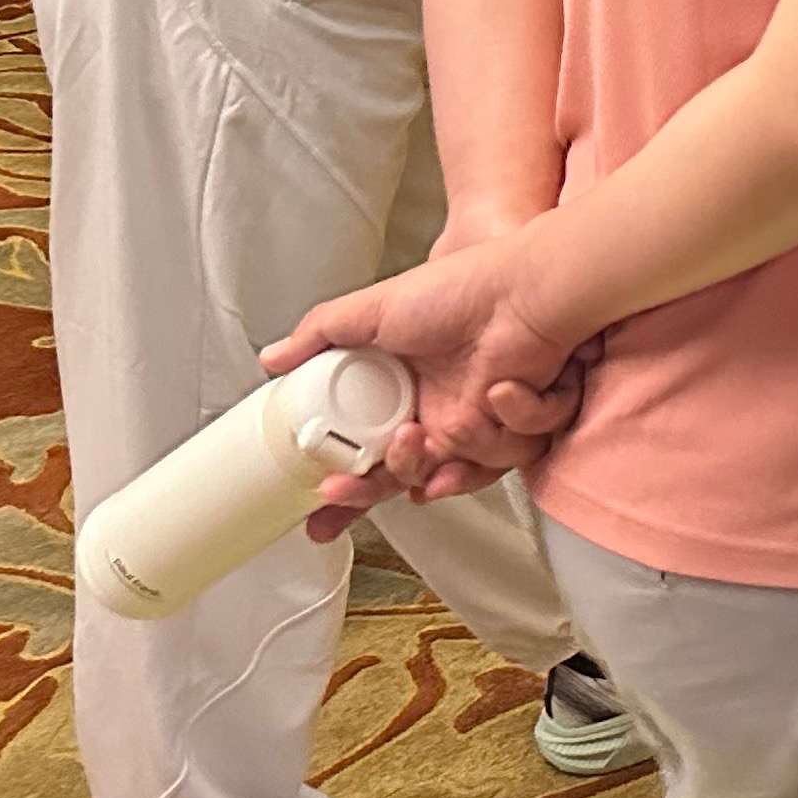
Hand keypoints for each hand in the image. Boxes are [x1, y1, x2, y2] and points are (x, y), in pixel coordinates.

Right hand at [261, 234, 587, 534]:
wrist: (524, 289)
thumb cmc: (460, 290)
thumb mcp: (374, 309)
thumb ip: (321, 334)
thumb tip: (273, 359)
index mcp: (400, 392)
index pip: (362, 455)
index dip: (341, 488)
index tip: (315, 508)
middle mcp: (435, 413)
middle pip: (398, 481)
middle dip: (365, 495)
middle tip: (340, 490)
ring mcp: (473, 423)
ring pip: (447, 480)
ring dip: (426, 465)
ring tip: (417, 434)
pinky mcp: (512, 426)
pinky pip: (506, 457)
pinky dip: (502, 430)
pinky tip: (498, 392)